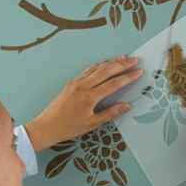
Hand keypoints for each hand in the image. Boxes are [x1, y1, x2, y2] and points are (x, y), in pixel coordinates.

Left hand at [24, 54, 142, 151]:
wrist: (47, 126)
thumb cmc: (68, 127)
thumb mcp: (92, 124)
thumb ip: (110, 113)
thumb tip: (126, 106)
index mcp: (90, 97)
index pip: (114, 83)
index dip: (128, 77)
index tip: (138, 71)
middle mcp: (83, 86)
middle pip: (107, 71)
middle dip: (122, 65)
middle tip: (134, 60)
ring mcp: (76, 83)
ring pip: (97, 68)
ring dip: (111, 62)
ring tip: (122, 57)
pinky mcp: (71, 83)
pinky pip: (87, 71)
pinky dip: (97, 65)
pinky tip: (103, 63)